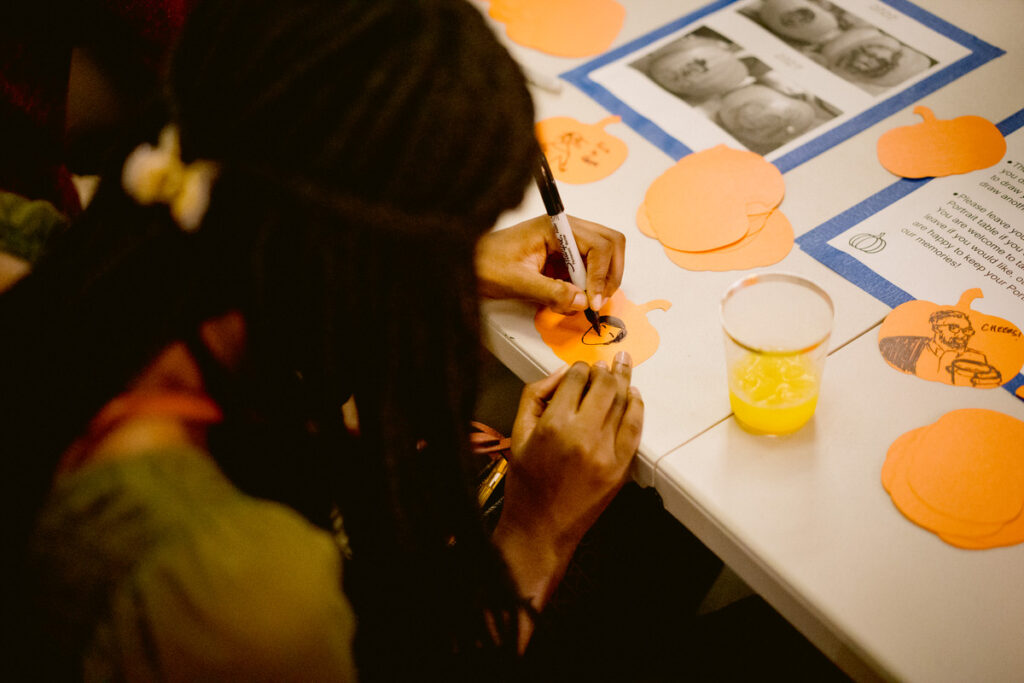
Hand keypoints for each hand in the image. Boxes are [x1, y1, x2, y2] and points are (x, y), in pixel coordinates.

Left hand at [475, 215, 625, 313]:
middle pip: (610, 243)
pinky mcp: (560, 258)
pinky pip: (586, 269)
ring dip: (601, 280)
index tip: (594, 300)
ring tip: (585, 301)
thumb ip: (551, 292)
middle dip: (610, 273)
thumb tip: (582, 301)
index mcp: (554, 227)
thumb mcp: (517, 282)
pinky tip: (571, 300)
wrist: (465, 264)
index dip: (602, 275)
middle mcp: (564, 230)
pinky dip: (587, 286)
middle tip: (598, 299)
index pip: (599, 244)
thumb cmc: (483, 264)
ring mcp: (564, 243)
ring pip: (602, 255)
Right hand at [492, 354, 642, 634]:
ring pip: (623, 403)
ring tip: (624, 367)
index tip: (580, 368)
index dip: (579, 368)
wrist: (542, 528)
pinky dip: (637, 408)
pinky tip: (634, 396)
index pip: (575, 379)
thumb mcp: (518, 434)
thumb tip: (562, 373)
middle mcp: (583, 434)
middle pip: (604, 386)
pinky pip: (635, 428)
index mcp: (553, 424)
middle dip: (607, 369)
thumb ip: (535, 396)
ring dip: (625, 382)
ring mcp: (606, 451)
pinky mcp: (621, 466)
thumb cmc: (525, 482)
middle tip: (611, 360)